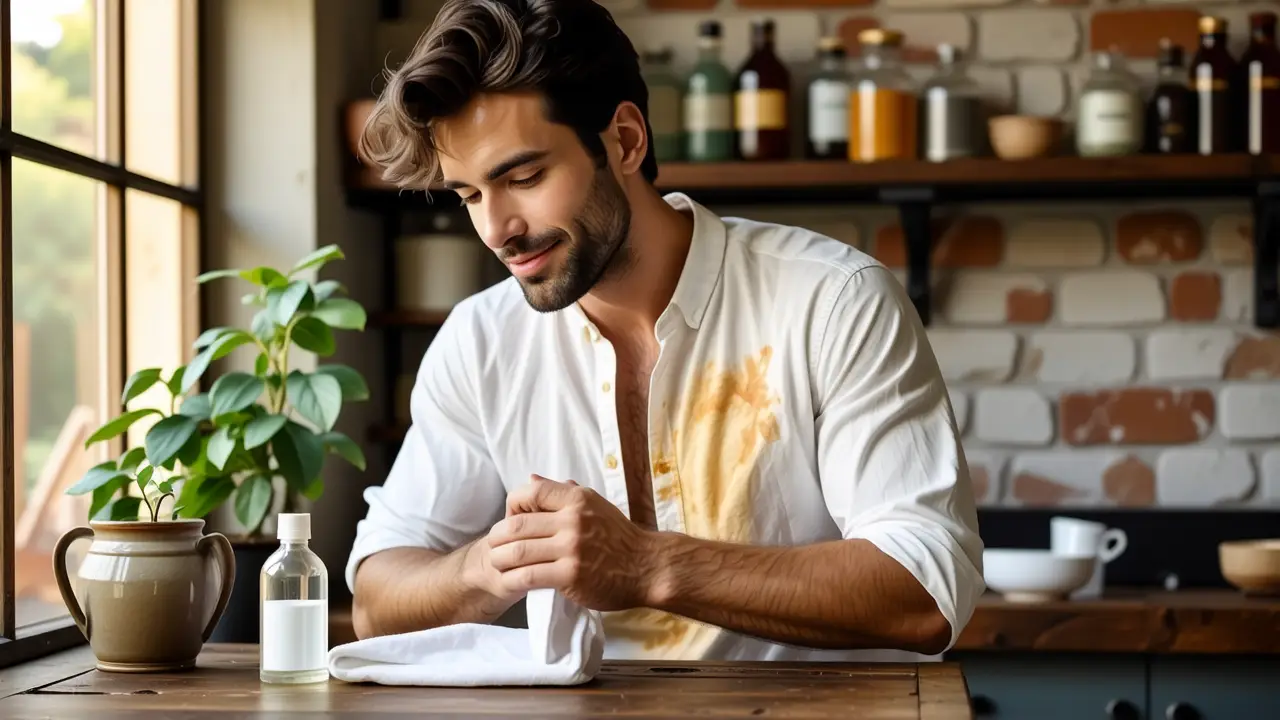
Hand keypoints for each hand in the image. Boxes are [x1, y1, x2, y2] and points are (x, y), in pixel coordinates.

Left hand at [483, 475, 655, 611]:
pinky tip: (510, 580)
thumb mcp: (594, 505)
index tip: (510, 520)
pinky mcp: (570, 576)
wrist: (646, 568)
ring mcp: (571, 549)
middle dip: (498, 537)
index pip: (530, 492)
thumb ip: (561, 493)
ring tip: (497, 563)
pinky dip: (513, 579)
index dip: (512, 505)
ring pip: (518, 551)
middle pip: (517, 524)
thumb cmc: (618, 537)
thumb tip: (531, 478)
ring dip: (500, 559)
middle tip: (494, 546)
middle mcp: (573, 520)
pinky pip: (529, 576)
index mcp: (577, 499)